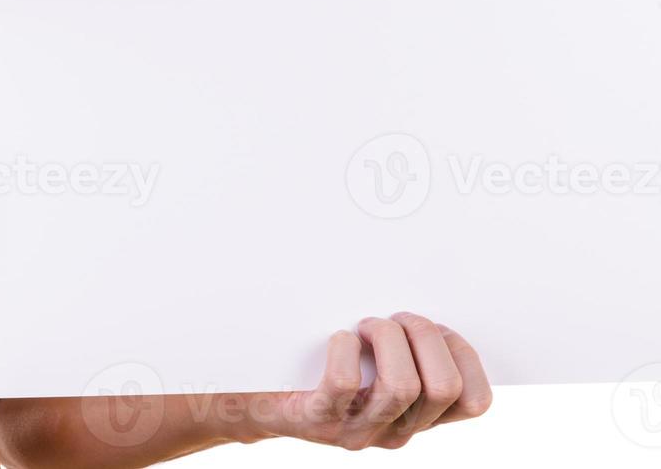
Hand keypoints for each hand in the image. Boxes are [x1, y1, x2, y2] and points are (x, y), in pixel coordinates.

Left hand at [255, 312, 492, 450]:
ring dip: (387, 337)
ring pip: (403, 386)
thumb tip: (428, 304)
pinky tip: (336, 339)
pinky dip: (344, 349)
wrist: (259, 399)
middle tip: (393, 319)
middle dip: (425, 336)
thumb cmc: (319, 367)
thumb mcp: (375, 365)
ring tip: (363, 325)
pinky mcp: (318, 421)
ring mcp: (358, 430)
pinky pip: (344, 384)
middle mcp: (395, 429)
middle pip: (445, 387)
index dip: (464, 356)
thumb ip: (407, 350)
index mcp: (418, 416)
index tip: (436, 328)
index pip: (475, 401)